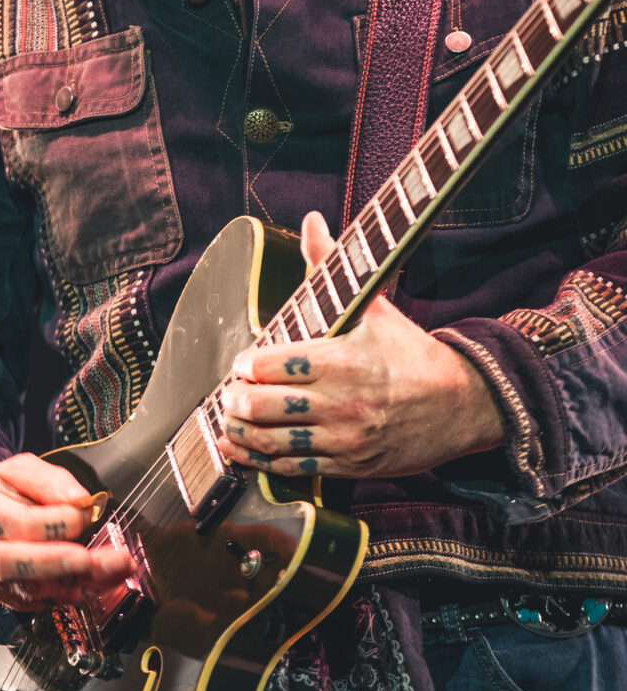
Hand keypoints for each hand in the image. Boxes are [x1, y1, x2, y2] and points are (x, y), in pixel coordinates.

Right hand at [0, 453, 134, 610]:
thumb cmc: (1, 491)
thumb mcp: (19, 469)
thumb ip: (49, 481)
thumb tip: (80, 500)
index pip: (19, 524)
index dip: (57, 521)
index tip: (85, 512)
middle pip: (17, 567)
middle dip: (63, 564)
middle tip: (102, 560)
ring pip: (34, 592)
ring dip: (81, 583)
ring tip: (117, 570)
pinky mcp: (12, 598)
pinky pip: (45, 603)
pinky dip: (78, 594)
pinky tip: (105, 580)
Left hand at [217, 212, 504, 479]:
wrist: (461, 406)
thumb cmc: (411, 353)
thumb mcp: (374, 307)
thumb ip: (332, 265)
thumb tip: (313, 221)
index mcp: (343, 360)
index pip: (272, 364)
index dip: (247, 365)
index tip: (243, 363)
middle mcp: (341, 402)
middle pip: (264, 405)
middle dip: (236, 400)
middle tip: (230, 392)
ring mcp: (344, 439)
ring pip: (273, 441)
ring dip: (241, 432)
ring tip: (228, 420)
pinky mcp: (349, 466)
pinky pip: (293, 469)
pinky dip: (260, 461)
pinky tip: (241, 450)